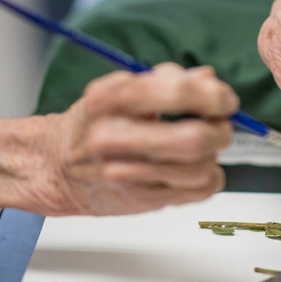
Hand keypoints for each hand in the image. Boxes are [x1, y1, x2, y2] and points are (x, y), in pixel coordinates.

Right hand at [0, 63, 235, 215]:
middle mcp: (113, 137)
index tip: (224, 99)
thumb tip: (209, 80)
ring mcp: (125, 174)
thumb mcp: (122, 89)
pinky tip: (194, 168)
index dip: (213, 96)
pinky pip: (198, 192)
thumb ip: (167, 81)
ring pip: (201, 168)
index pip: (177, 92)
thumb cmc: (93, 124)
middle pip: (195, 138)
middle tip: (219, 124)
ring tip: (201, 148)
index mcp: (109, 99)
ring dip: (212, 156)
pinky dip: (209, 178)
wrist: (56, 168)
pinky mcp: (141, 201)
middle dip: (220, 129)